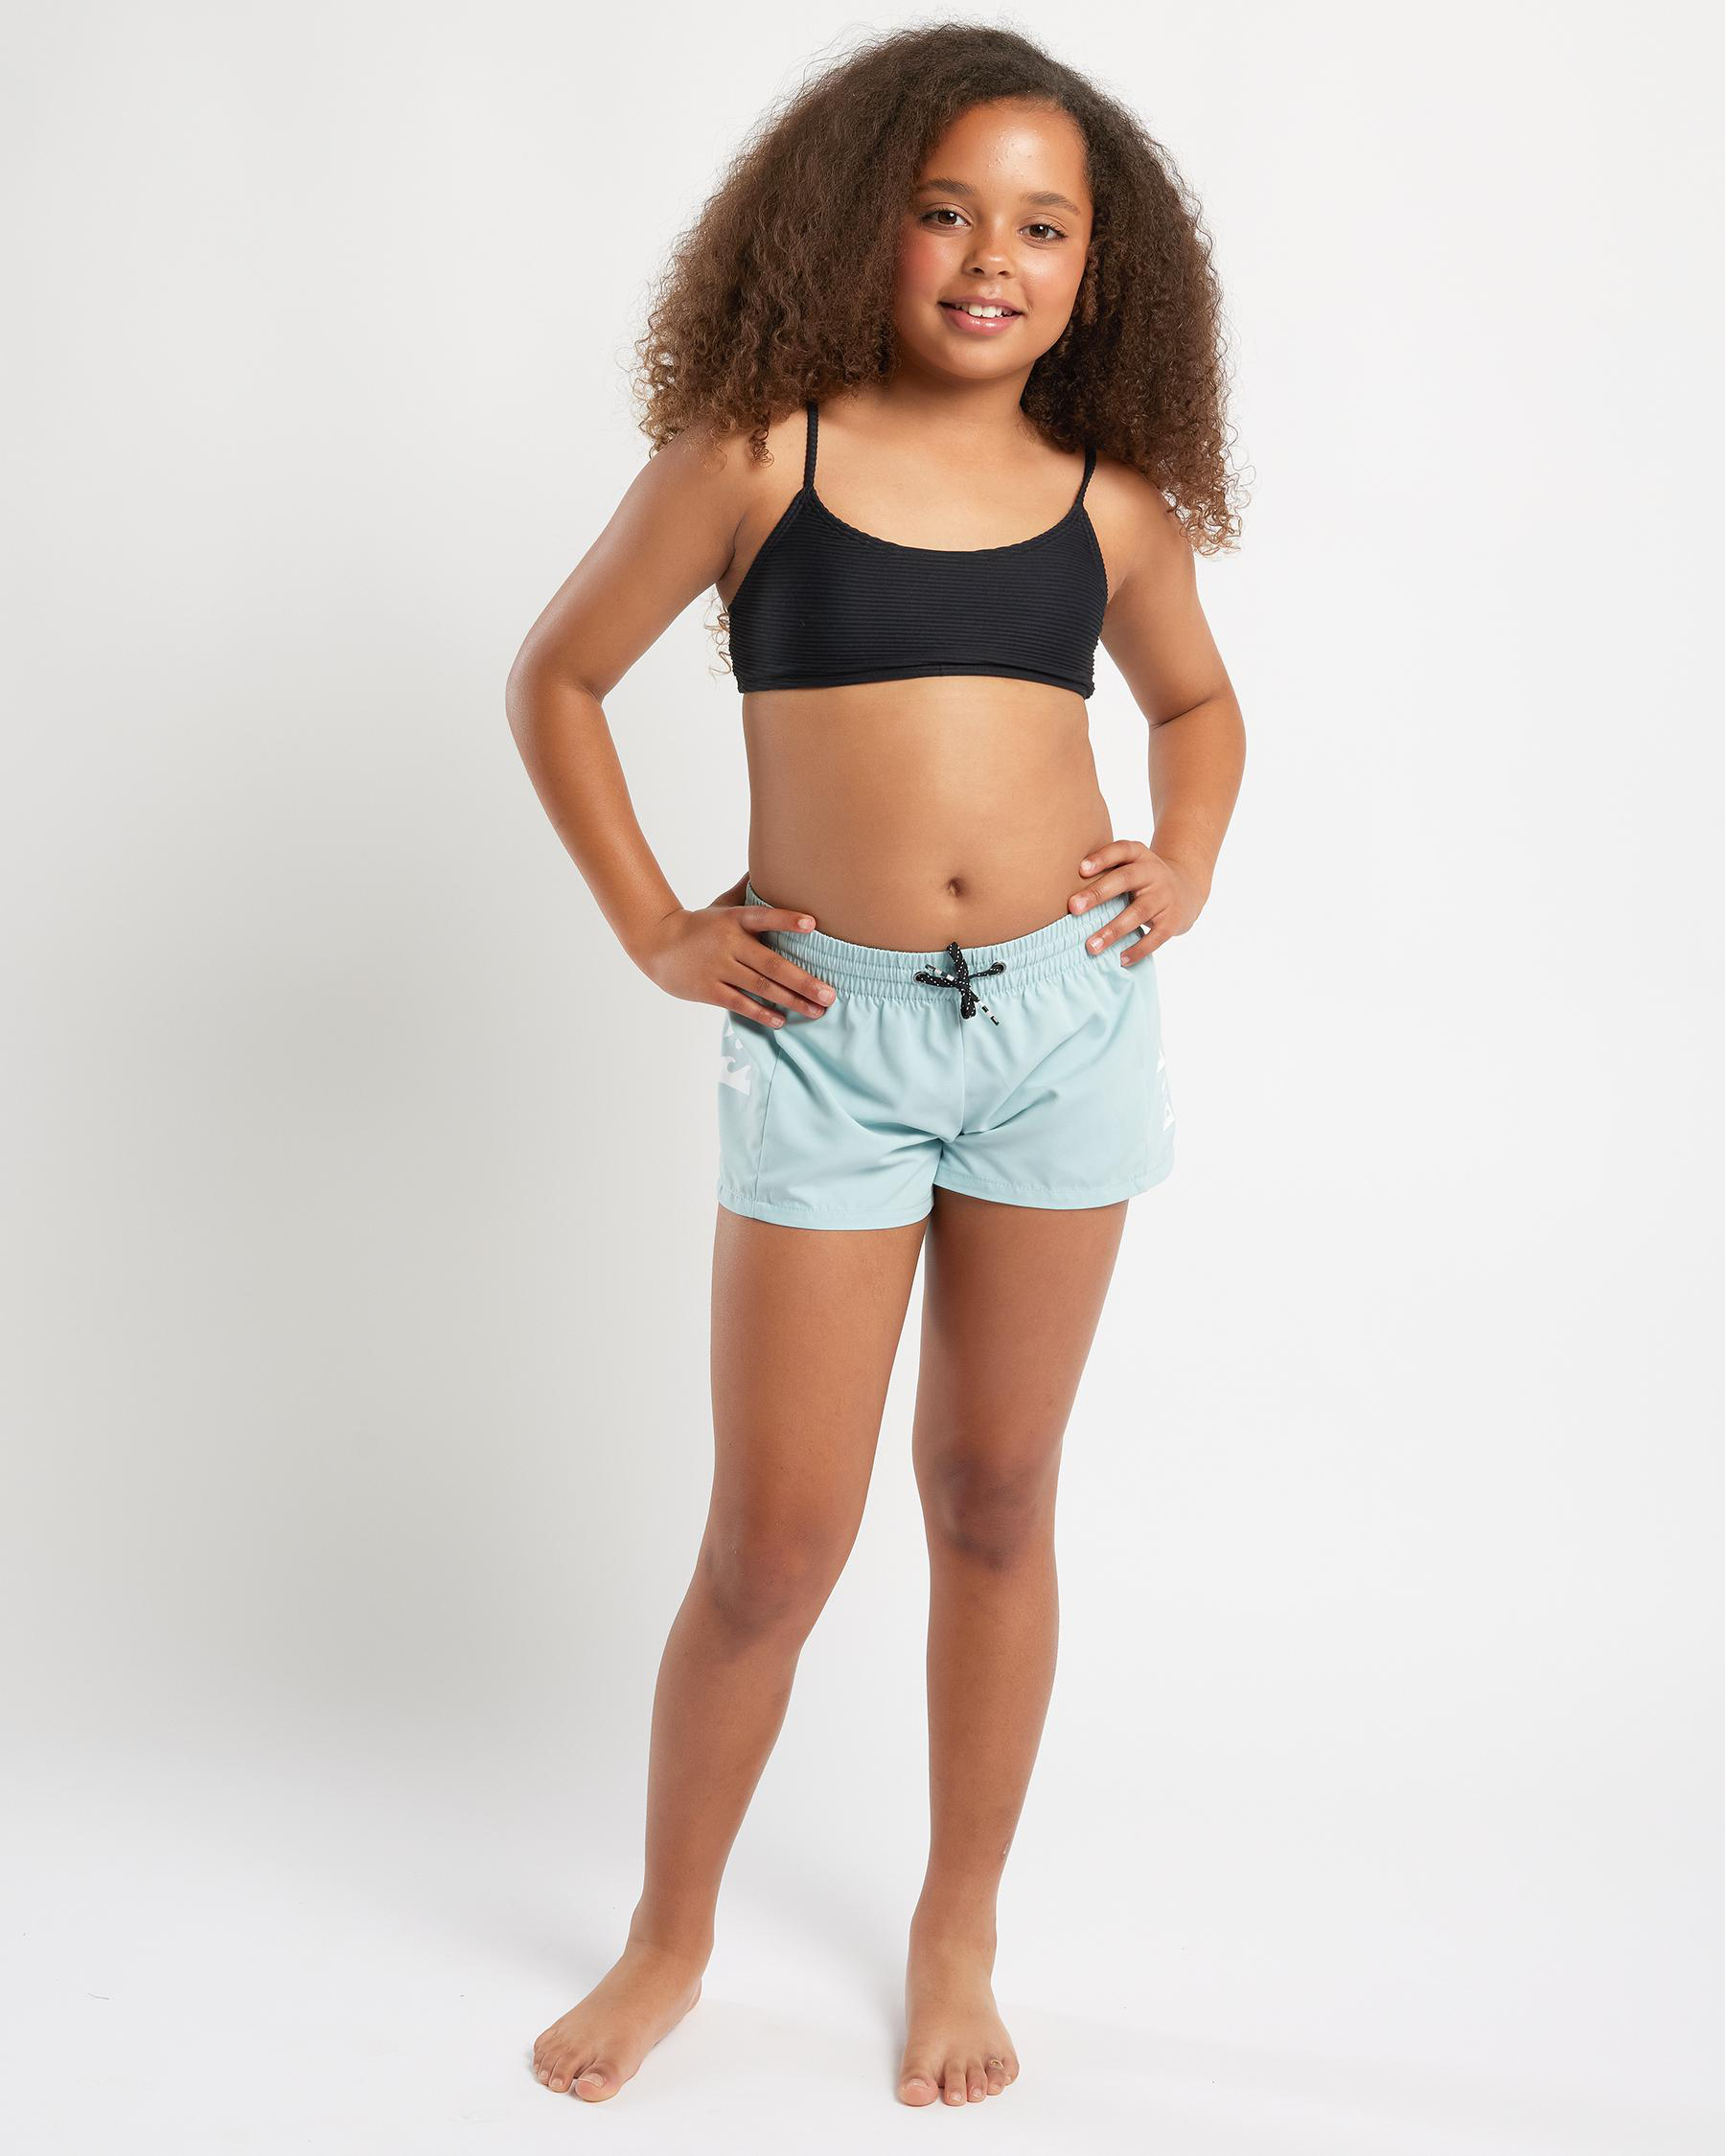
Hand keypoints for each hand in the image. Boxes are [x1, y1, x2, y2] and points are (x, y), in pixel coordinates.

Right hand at [633, 880, 837, 1024]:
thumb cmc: (699, 926)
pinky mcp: (709, 990)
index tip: (812, 924)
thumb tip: (769, 863)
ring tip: (817, 1010)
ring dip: (791, 1001)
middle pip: (771, 964)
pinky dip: (761, 1013)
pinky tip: (782, 1020)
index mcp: (734, 920)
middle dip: (803, 981)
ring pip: (760, 987)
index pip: (763, 917)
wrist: (657, 944)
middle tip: (830, 994)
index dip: (787, 919)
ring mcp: (718, 968)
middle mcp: (728, 944)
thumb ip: (747, 892)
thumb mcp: (722, 905)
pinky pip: (740, 1004)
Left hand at [1068, 838, 1205, 963]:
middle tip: (1073, 908)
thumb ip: (1104, 870)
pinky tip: (1120, 960)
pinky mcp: (1172, 921)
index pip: (1121, 851)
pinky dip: (1138, 950)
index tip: (1080, 869)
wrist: (1185, 890)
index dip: (1102, 858)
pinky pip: (1155, 937)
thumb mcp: (1129, 865)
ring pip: (1138, 913)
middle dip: (1098, 894)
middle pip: (1125, 880)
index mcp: (1139, 855)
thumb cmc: (1140, 879)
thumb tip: (1058, 889)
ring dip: (1113, 930)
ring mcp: (1164, 897)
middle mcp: (1153, 873)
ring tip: (1091, 946)